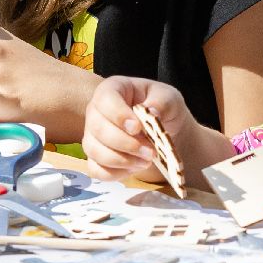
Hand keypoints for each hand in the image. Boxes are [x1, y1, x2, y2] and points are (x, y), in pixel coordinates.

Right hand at [81, 75, 206, 181]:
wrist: (163, 129)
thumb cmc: (162, 108)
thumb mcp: (169, 98)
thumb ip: (162, 103)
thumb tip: (152, 113)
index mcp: (112, 90)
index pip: (105, 99)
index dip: (118, 115)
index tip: (137, 128)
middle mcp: (96, 111)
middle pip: (97, 128)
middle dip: (125, 143)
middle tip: (150, 152)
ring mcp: (93, 135)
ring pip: (94, 150)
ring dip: (121, 160)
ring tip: (146, 161)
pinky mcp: (96, 157)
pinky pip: (96, 170)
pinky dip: (115, 173)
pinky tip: (134, 167)